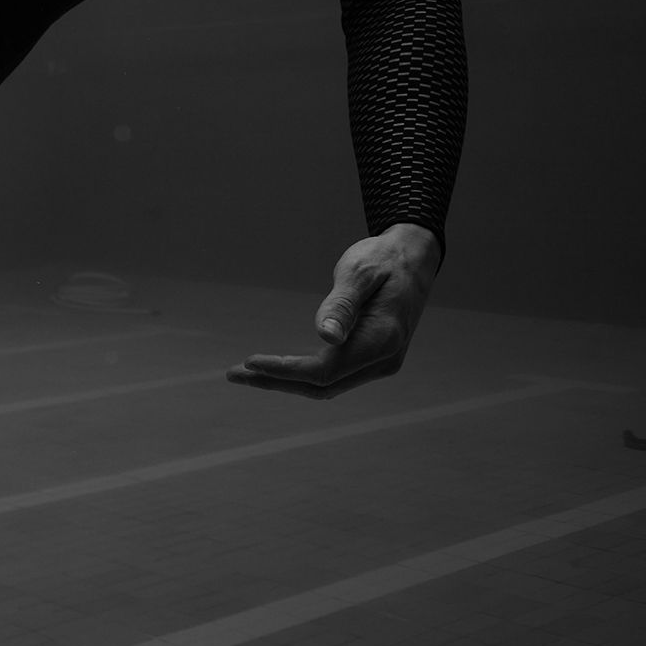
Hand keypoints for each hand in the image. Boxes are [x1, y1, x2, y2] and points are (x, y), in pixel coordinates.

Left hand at [225, 229, 438, 399]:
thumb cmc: (384, 259)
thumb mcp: (360, 273)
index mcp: (382, 340)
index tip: (250, 361)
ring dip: (285, 381)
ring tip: (246, 373)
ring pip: (326, 386)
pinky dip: (301, 375)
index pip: (324, 371)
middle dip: (276, 382)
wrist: (413, 259)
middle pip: (322, 386)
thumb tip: (324, 337)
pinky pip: (333, 376)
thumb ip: (342, 305)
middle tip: (233, 374)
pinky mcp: (371, 359)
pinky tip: (275, 368)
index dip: (285, 370)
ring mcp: (379, 364)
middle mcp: (383, 360)